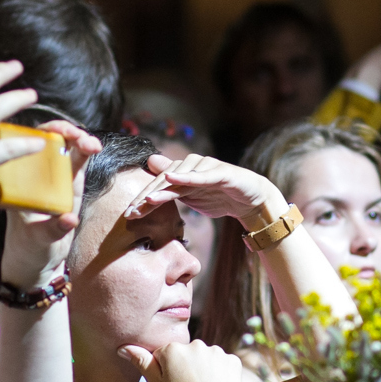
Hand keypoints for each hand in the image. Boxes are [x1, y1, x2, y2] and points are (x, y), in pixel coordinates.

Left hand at [1, 120, 101, 286]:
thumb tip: (69, 218)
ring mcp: (55, 180)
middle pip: (51, 142)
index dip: (43, 134)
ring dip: (80, 141)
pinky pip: (78, 164)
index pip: (29, 146)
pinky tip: (94, 148)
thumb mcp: (37, 240)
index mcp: (19, 180)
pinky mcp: (70, 188)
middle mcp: (36, 175)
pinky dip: (86, 153)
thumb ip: (53, 229)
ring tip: (92, 144)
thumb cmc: (28, 248)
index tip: (56, 134)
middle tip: (80, 137)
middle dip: (66, 133)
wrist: (35, 263)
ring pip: (67, 151)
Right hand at [119, 341, 243, 381]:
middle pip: (187, 355)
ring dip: (204, 370)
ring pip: (206, 358)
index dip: (167, 372)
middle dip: (186, 368)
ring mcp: (217, 352)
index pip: (165, 355)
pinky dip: (220, 374)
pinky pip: (223, 364)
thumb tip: (123, 347)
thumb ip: (141, 362)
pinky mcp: (233, 361)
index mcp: (173, 348)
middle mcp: (196, 344)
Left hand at [124, 153, 287, 232]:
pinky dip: (186, 176)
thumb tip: (150, 174)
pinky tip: (171, 176)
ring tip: (147, 200)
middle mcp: (190, 166)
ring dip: (162, 189)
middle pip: (163, 182)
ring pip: (178, 179)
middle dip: (146, 197)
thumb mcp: (192, 197)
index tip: (128, 214)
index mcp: (182, 173)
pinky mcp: (219, 173)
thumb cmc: (220, 197)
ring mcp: (205, 168)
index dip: (142, 199)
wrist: (252, 200)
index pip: (158, 186)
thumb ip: (172, 190)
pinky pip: (200, 176)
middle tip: (132, 212)